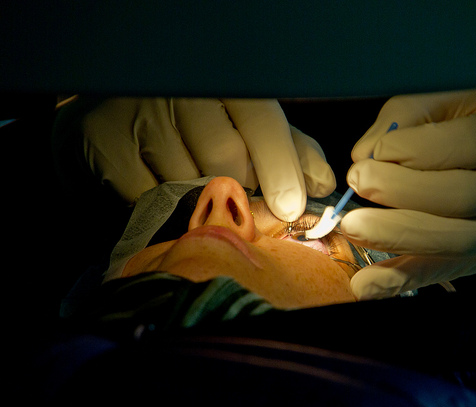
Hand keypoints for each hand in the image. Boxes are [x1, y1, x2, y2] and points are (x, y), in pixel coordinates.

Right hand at [77, 98, 334, 220]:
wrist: (122, 111)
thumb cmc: (199, 124)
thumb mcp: (251, 128)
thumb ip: (290, 152)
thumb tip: (325, 183)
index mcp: (226, 84)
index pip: (261, 121)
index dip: (279, 166)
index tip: (290, 207)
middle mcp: (182, 91)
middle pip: (224, 158)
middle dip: (236, 191)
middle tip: (233, 199)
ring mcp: (140, 113)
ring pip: (185, 181)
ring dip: (196, 202)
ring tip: (193, 190)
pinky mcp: (103, 140)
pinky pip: (144, 195)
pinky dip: (159, 206)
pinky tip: (160, 191)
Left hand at [341, 83, 475, 298]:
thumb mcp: (472, 94)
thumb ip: (416, 116)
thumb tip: (365, 154)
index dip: (420, 151)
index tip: (377, 153)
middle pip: (472, 197)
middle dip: (405, 194)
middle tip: (360, 184)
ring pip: (468, 242)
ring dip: (402, 237)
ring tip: (356, 226)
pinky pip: (458, 271)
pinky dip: (408, 277)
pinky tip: (368, 283)